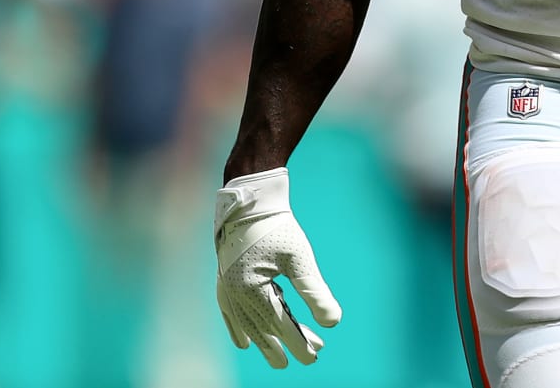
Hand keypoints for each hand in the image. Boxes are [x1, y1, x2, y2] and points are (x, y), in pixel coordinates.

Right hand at [213, 168, 342, 368]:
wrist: (250, 201)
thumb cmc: (278, 227)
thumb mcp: (300, 258)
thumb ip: (314, 291)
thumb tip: (334, 322)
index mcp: (251, 289)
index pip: (279, 324)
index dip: (298, 342)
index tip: (315, 356)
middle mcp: (234, 293)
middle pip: (263, 328)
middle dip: (286, 345)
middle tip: (309, 358)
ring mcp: (226, 288)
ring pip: (249, 322)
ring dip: (268, 338)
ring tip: (284, 355)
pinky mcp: (225, 281)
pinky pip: (230, 313)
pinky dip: (238, 328)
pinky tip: (244, 344)